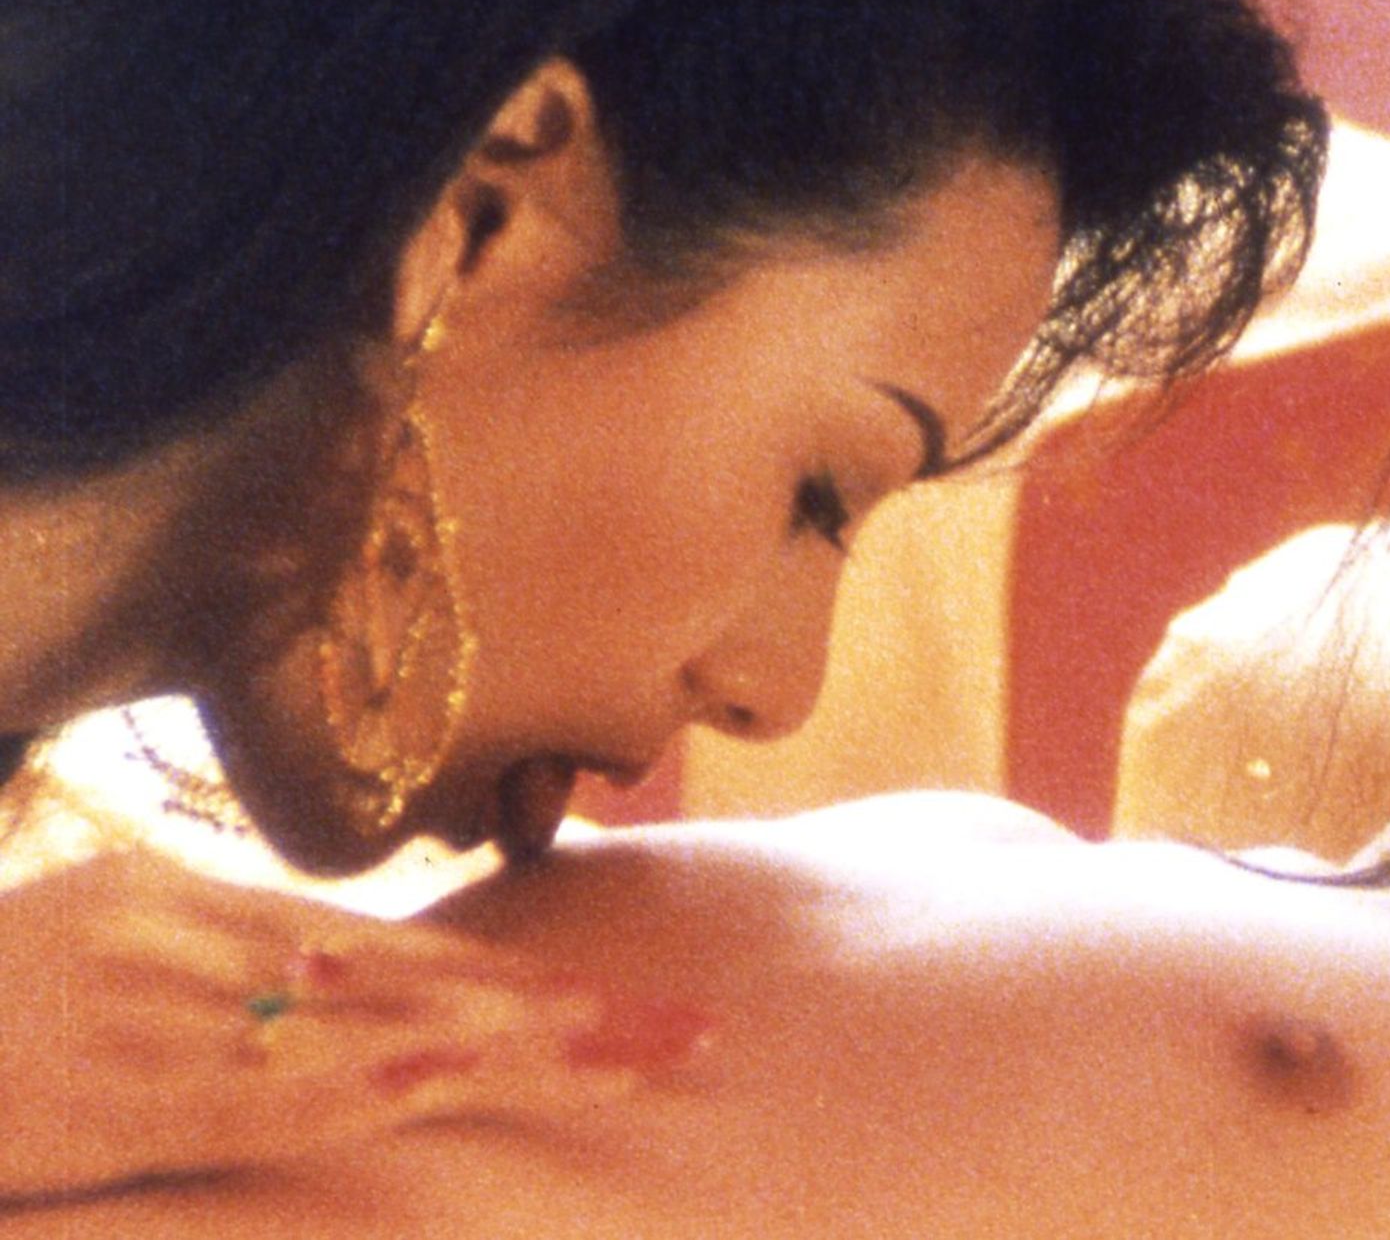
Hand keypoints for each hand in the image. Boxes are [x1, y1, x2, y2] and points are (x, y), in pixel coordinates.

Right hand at [0, 849, 711, 1203]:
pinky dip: (375, 1082)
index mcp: (195, 904)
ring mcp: (167, 1001)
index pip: (389, 950)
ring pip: (378, 1028)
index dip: (510, 983)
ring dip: (512, 1047)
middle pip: (419, 981)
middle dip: (558, 1017)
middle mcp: (199, 936)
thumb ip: (215, 979)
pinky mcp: (122, 1077)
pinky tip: (465, 1073)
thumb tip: (332, 1003)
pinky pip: (271, 1089)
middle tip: (687, 1033)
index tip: (609, 1009)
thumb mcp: (99, 961)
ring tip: (632, 1056)